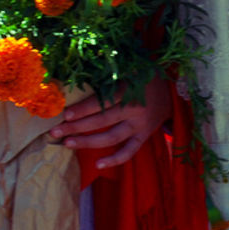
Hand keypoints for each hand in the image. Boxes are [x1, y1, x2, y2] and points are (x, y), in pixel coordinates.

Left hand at [49, 77, 171, 168]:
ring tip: (68, 143)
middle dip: (76, 127)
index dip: (83, 109)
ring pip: (111, 137)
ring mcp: (140, 125)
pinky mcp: (145, 135)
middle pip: (102, 121)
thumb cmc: (144, 74)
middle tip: (56, 132)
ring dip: (88, 142)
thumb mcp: (130, 65)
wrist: (173, 89)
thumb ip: (109, 71)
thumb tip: (80, 72)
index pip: (103, 102)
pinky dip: (115, 160)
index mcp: (130, 89)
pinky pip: (130, 151)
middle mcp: (135, 109)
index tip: (65, 114)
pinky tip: (98, 164)